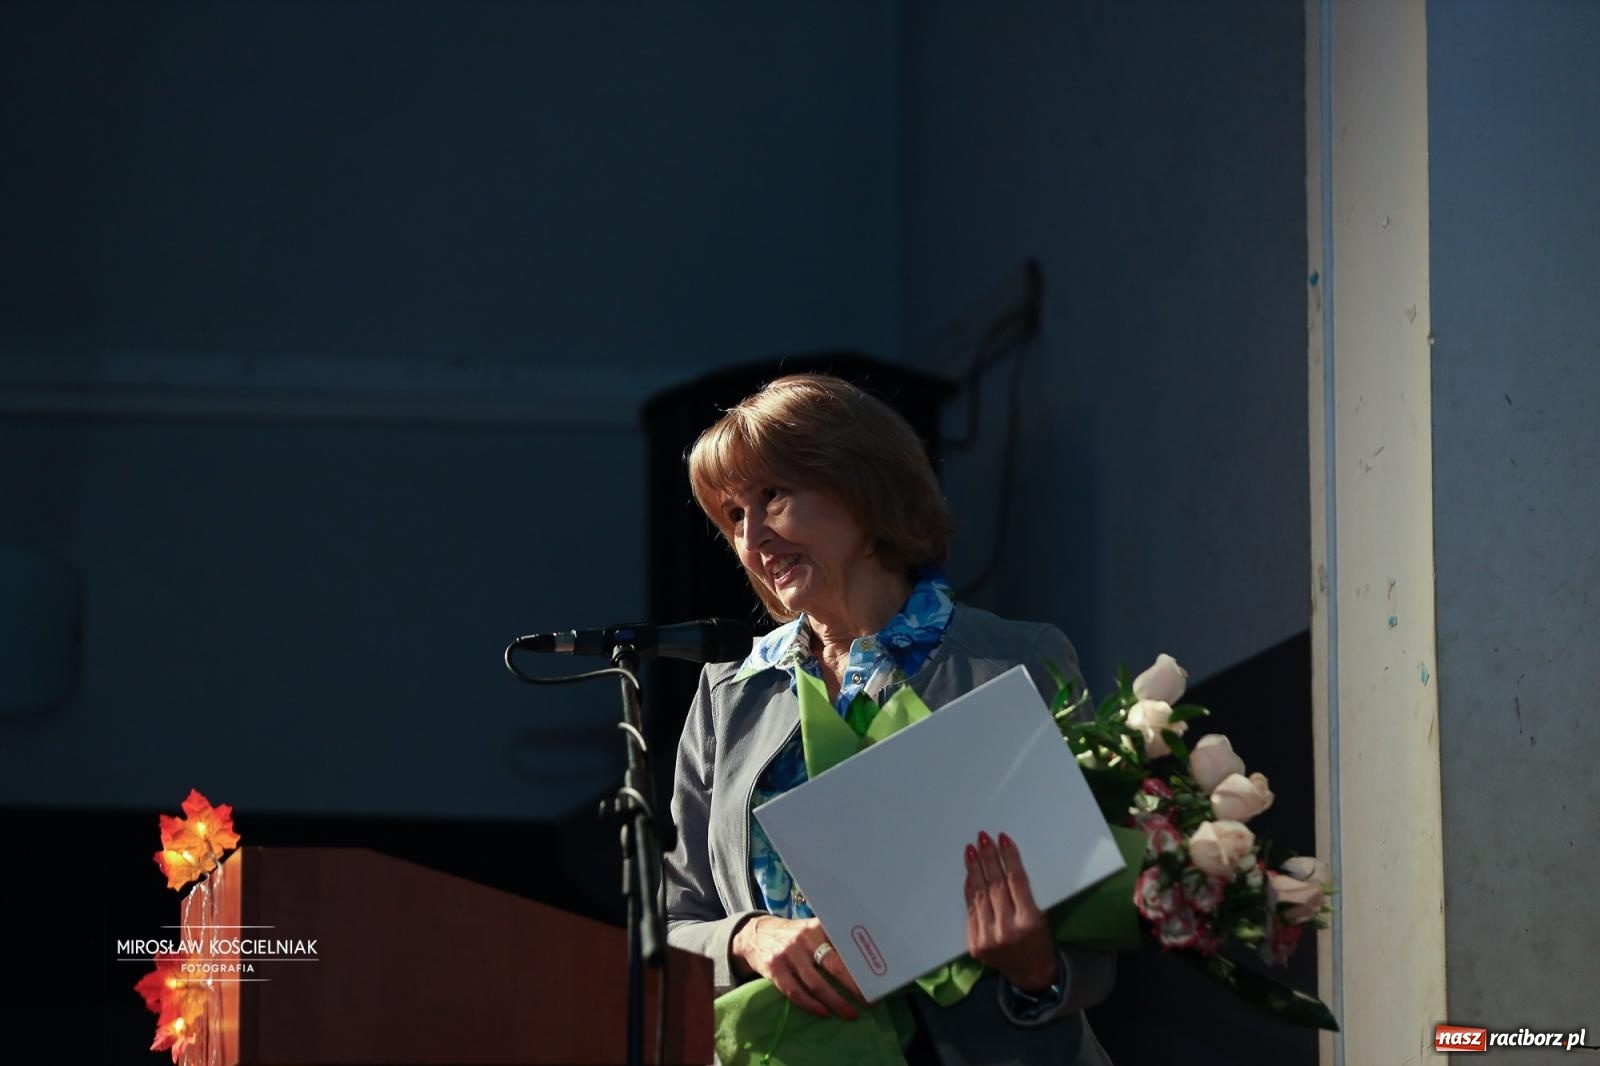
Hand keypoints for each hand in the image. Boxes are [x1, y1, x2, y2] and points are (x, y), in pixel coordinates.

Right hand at [731, 915, 864, 1019]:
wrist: (754, 934)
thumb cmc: (792, 935)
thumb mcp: (811, 930)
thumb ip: (830, 939)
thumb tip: (862, 959)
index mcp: (817, 928)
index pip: (843, 946)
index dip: (859, 964)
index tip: (876, 979)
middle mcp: (804, 939)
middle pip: (832, 965)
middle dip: (852, 986)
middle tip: (868, 1002)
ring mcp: (788, 954)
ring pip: (815, 982)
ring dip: (835, 1001)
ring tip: (849, 1013)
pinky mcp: (774, 969)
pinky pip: (795, 991)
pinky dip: (811, 1004)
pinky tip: (823, 1013)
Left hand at [964, 830, 1058, 990]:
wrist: (1031, 975)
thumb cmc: (1039, 941)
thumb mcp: (1039, 917)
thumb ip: (1021, 895)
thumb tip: (1002, 864)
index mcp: (1029, 922)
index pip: (1016, 881)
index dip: (1009, 858)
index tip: (1002, 839)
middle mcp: (1006, 930)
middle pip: (995, 885)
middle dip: (988, 859)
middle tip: (983, 838)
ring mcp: (988, 938)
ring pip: (980, 896)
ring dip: (975, 870)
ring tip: (971, 850)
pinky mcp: (975, 944)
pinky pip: (971, 910)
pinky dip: (970, 890)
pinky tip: (969, 875)